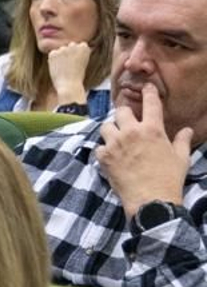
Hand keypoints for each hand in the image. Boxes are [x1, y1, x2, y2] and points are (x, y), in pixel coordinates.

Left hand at [46, 40, 92, 103]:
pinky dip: (53, 60)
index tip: (76, 63)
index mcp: (84, 47)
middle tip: (68, 66)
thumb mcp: (82, 63)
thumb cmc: (77, 77)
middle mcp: (74, 45)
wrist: (69, 85)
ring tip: (63, 68)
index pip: (79, 45)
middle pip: (70, 46)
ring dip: (60, 57)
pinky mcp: (53, 53)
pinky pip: (52, 54)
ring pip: (60, 50)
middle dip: (68, 54)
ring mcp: (63, 49)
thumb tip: (74, 48)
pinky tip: (57, 68)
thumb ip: (79, 54)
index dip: (77, 55)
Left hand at [96, 83, 193, 216]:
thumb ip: (182, 141)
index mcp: (152, 129)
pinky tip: (109, 155)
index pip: (150, 103)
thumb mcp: (181, 157)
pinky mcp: (104, 158)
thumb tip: (187, 130)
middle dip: (124, 114)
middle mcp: (131, 132)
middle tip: (127, 120)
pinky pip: (99, 147)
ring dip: (110, 130)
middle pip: (121, 111)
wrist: (151, 199)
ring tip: (116, 137)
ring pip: (105, 127)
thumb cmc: (169, 178)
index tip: (145, 87)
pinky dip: (103, 150)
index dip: (148, 92)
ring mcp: (115, 144)